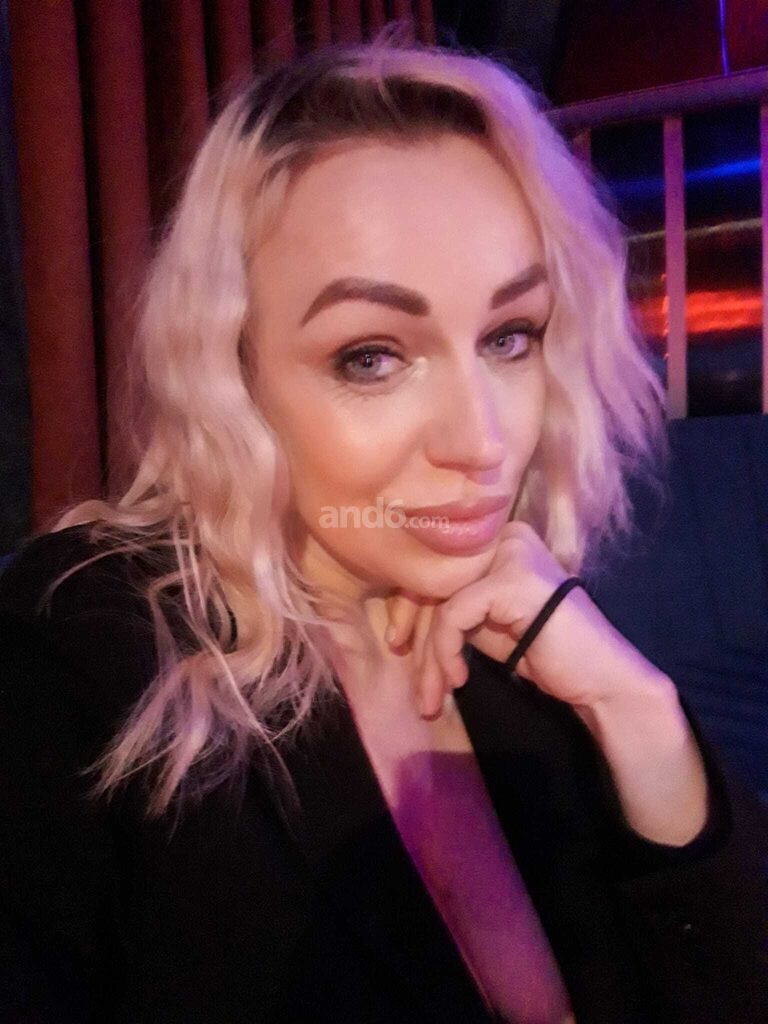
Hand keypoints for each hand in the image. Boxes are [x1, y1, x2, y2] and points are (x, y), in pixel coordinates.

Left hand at [385, 521, 661, 718]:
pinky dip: (446, 651)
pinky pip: (454, 614)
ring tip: (431, 699)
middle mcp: (505, 534)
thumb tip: (399, 609)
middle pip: (434, 580)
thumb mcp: (486, 622)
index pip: (438, 568)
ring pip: (440, 602)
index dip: (410, 611)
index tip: (402, 650)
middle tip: (416, 686)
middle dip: (416, 636)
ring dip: (430, 658)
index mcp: (499, 538)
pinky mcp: (512, 579)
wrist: (599, 678)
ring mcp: (511, 552)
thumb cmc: (544, 652)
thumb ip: (453, 605)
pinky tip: (458, 679)